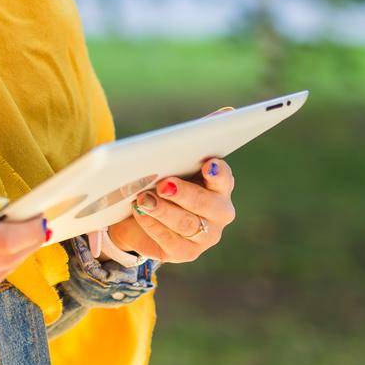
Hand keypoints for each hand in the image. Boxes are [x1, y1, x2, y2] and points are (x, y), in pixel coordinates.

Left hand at [93, 105, 239, 263]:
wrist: (137, 212)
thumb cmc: (162, 175)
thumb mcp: (174, 155)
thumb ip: (197, 135)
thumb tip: (228, 112)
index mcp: (220, 185)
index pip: (224, 179)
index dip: (218, 173)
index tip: (208, 164)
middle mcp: (219, 212)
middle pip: (209, 206)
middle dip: (185, 194)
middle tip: (163, 183)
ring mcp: (205, 236)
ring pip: (188, 225)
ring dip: (164, 211)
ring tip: (143, 199)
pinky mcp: (185, 253)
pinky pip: (171, 243)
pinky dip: (153, 227)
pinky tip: (139, 214)